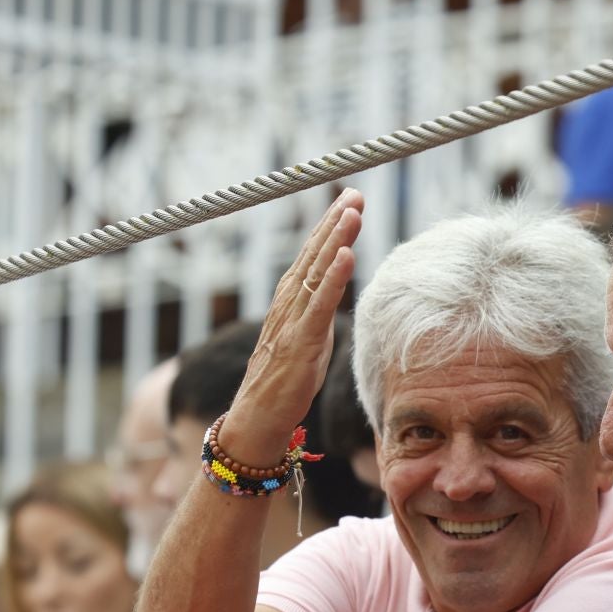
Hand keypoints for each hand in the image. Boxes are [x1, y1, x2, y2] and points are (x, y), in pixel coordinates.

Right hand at [220, 189, 364, 463]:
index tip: (350, 199)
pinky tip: (346, 256)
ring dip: (335, 239)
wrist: (257, 419)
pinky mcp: (300, 342)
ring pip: (316, 272)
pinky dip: (333, 279)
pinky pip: (318, 305)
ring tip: (353, 211)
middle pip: (313, 254)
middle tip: (355, 192)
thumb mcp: (310, 337)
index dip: (330, 226)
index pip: (313, 255)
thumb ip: (320, 309)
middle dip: (334, 222)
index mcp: (292, 302)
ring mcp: (292, 322)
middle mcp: (289, 304)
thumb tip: (337, 287)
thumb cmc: (284, 383)